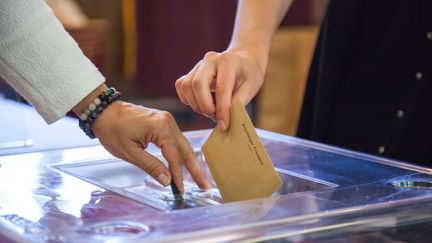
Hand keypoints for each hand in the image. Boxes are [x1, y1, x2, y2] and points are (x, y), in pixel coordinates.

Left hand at [91, 100, 209, 191]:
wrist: (104, 111)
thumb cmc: (113, 130)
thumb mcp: (130, 152)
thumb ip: (151, 166)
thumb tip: (167, 180)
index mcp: (161, 128)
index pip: (175, 157)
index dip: (178, 175)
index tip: (181, 189)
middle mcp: (168, 122)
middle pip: (186, 150)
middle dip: (195, 169)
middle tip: (205, 185)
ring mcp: (167, 120)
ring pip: (183, 145)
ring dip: (190, 162)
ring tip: (199, 178)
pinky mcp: (164, 121)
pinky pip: (176, 140)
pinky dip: (181, 153)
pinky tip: (186, 163)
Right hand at [175, 47, 266, 130]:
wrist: (245, 61)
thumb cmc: (249, 75)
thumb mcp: (250, 88)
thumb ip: (237, 103)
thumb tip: (223, 120)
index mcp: (228, 62)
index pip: (221, 88)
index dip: (221, 110)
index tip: (224, 125)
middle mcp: (210, 60)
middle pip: (197, 84)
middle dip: (205, 106)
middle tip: (215, 116)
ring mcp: (199, 65)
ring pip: (186, 86)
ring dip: (196, 104)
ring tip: (210, 111)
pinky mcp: (191, 72)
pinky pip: (181, 86)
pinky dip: (188, 99)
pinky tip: (201, 104)